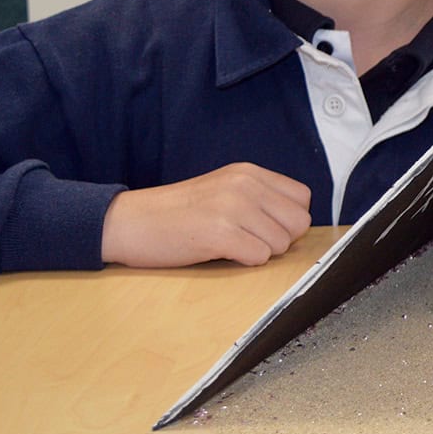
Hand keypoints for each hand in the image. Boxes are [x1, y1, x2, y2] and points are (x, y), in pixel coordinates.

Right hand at [101, 163, 311, 267]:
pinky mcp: (220, 234)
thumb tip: (297, 223)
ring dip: (261, 252)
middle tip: (250, 240)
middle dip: (281, 239)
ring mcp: (232, 208)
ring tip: (230, 245)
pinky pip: (260, 257)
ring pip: (281, 243)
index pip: (302, 197)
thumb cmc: (178, 213)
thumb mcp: (224, 189)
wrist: (130, 222)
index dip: (289, 219)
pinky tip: (221, 252)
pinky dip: (245, 261)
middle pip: (299, 222)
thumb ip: (259, 198)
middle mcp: (245, 185)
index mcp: (249, 172)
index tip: (266, 226)